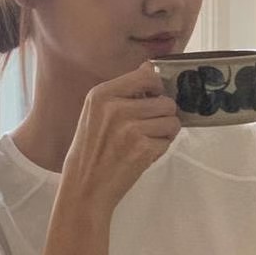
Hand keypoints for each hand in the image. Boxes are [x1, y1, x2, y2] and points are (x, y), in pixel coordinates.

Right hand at [60, 62, 180, 215]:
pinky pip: (168, 141)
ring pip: (172, 121)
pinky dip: (160, 149)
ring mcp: (130, 129)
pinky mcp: (143, 149)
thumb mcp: (96, 113)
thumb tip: (149, 66)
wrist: (84, 188)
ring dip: (164, 133)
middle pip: (165, 101)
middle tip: (146, 130)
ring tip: (145, 142)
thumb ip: (123, 90)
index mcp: (102, 94)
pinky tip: (143, 155)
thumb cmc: (90, 151)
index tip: (152, 99)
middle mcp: (116, 108)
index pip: (147, 76)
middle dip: (162, 116)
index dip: (157, 88)